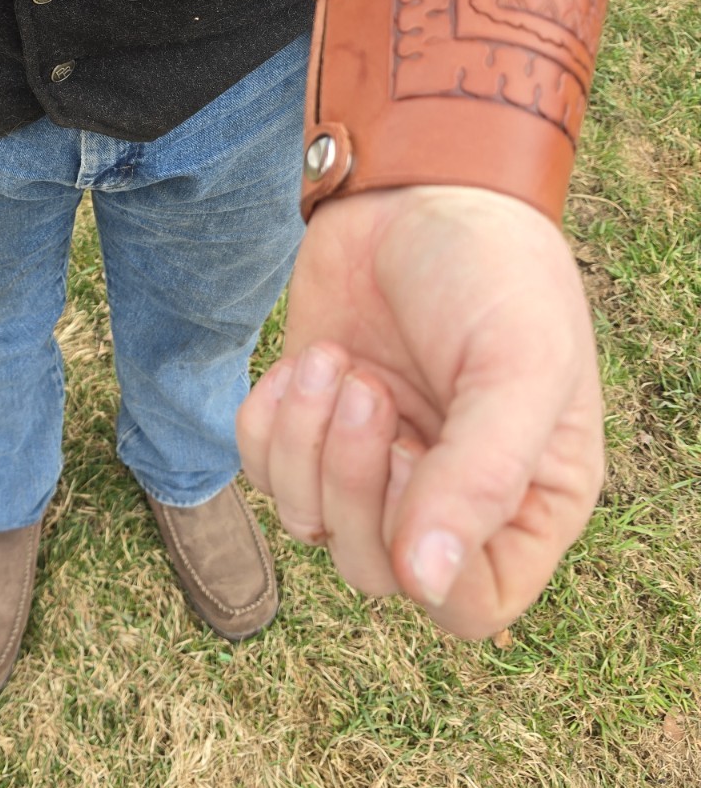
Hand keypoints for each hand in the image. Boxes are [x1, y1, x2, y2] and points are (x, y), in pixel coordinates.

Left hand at [237, 186, 604, 637]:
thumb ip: (480, 480)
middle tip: (363, 387)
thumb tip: (425, 585)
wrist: (418, 183)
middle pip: (372, 570)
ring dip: (305, 442)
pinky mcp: (309, 421)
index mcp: (526, 498)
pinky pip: (261, 472)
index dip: (425, 560)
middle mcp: (447, 494)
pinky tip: (303, 361)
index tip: (412, 465)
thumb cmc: (493, 270)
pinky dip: (268, 423)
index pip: (471, 604)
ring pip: (306, 523)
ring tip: (335, 361)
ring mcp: (372, 460)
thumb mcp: (518, 368)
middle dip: (350, 480)